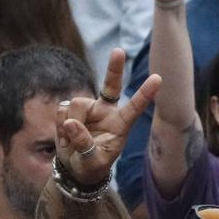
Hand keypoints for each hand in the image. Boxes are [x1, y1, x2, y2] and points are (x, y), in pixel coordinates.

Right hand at [55, 49, 160, 185]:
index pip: (134, 107)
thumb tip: (71, 123)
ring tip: (72, 141)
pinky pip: (62, 111)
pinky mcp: (71, 110)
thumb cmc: (91, 166)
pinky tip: (66, 137)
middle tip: (119, 51)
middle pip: (110, 85)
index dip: (144, 94)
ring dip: (70, 123)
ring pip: (76, 104)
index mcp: (120, 124)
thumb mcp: (92, 163)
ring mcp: (89, 108)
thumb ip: (84, 145)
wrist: (75, 167)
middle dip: (114, 68)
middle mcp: (106, 111)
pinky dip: (60, 126)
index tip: (158, 79)